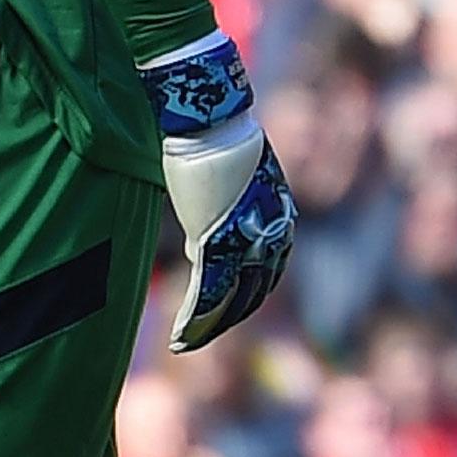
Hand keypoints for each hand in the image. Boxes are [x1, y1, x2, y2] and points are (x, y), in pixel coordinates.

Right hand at [140, 34, 295, 351]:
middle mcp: (270, 229)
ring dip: (208, 326)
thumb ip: (220, 214)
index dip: (247, 293)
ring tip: (187, 342)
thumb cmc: (213, 136)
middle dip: (229, 315)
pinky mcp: (218, 240)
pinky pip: (208, 293)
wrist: (210, 115)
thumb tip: (200, 245)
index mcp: (277, 213)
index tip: (229, 308)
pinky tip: (179, 336)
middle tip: (206, 335)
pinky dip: (193, 320)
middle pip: (254, 289)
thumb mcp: (224, 180)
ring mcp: (246, 237)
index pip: (269, 267)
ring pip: (230, 298)